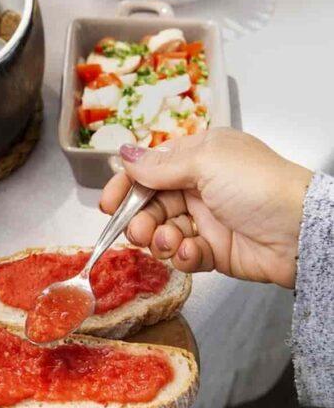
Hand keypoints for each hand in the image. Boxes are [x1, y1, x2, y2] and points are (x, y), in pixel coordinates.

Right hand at [100, 128, 311, 287]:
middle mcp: (200, 185)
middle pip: (152, 202)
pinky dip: (182, 255)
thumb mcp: (205, 162)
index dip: (127, 185)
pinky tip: (190, 252)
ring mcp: (207, 219)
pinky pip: (184, 253)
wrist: (300, 232)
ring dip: (159, 238)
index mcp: (199, 155)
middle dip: (138, 218)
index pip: (151, 168)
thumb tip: (123, 153)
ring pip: (163, 230)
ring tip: (168, 241)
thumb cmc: (258, 185)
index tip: (108, 203)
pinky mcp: (214, 250)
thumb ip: (159, 165)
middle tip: (136, 231)